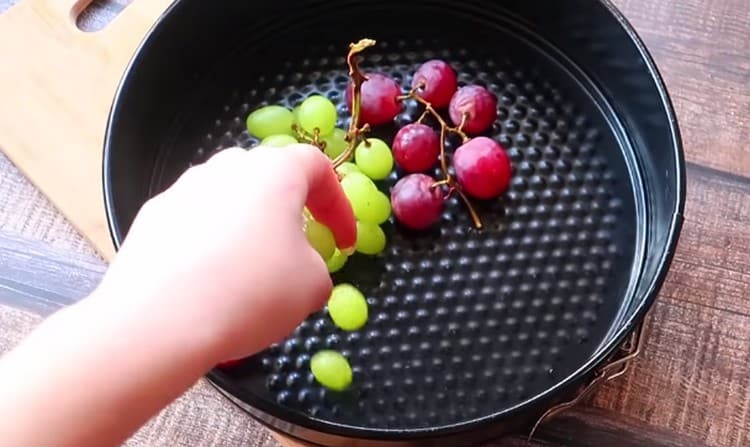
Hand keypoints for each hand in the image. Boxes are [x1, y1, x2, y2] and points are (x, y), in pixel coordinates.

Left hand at [97, 144, 355, 362]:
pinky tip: (210, 284)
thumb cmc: (251, 292)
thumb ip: (318, 266)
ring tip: (251, 272)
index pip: (317, 167)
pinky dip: (211, 246)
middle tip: (297, 250)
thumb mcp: (312, 286)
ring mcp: (183, 190)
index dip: (338, 205)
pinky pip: (195, 225)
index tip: (343, 242)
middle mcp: (226, 168)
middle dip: (289, 212)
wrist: (158, 321)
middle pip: (269, 178)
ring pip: (229, 201)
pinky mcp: (152, 218)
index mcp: (273, 171)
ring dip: (248, 228)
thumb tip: (301, 267)